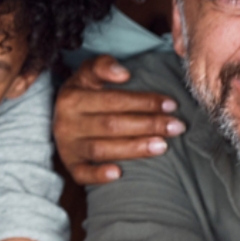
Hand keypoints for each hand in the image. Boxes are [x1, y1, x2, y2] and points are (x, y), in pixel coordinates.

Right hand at [54, 55, 185, 184]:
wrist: (63, 119)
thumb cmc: (84, 95)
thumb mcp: (88, 74)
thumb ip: (103, 66)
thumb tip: (123, 73)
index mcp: (71, 97)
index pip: (112, 100)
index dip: (143, 102)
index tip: (170, 105)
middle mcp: (66, 122)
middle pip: (111, 125)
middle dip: (147, 125)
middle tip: (176, 126)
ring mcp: (67, 146)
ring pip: (101, 149)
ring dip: (134, 148)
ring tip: (162, 146)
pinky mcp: (70, 165)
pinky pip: (82, 174)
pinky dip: (98, 175)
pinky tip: (119, 173)